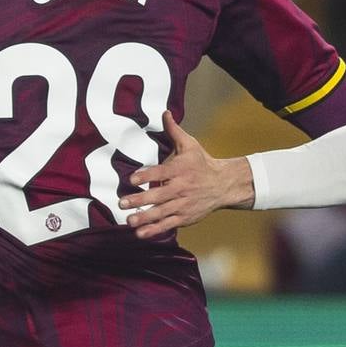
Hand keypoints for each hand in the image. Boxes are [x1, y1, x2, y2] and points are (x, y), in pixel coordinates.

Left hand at [121, 115, 253, 237]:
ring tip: (129, 220)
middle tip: (122, 202)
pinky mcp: (185, 217)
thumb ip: (174, 130)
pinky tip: (140, 234)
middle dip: (140, 200)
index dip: (146, 176)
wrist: (223, 184)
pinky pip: (168, 224)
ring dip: (144, 218)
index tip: (132, 180)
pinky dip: (154, 230)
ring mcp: (183, 204)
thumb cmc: (201, 163)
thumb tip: (164, 112)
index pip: (161, 173)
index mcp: (180, 170)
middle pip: (159, 195)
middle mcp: (181, 188)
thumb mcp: (189, 145)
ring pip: (162, 213)